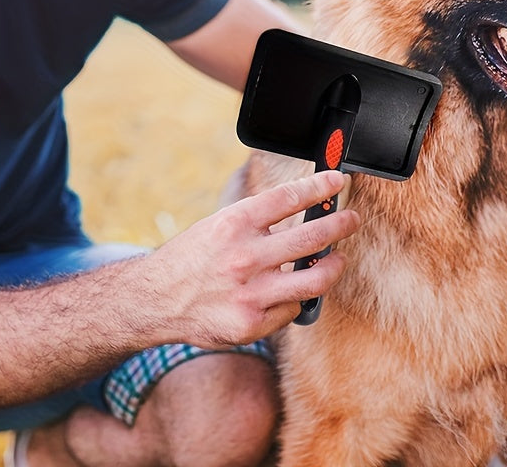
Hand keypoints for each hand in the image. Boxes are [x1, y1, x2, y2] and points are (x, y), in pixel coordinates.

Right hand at [143, 171, 359, 348]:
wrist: (154, 300)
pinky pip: (292, 308)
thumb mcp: (219, 224)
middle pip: (311, 237)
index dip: (320, 186)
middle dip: (341, 224)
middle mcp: (243, 257)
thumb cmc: (192, 257)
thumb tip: (305, 206)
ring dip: (335, 266)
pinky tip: (293, 291)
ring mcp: (249, 293)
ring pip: (315, 279)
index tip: (337, 181)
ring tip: (339, 259)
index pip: (289, 198)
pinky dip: (297, 297)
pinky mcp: (251, 324)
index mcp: (234, 224)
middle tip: (352, 219)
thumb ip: (259, 219)